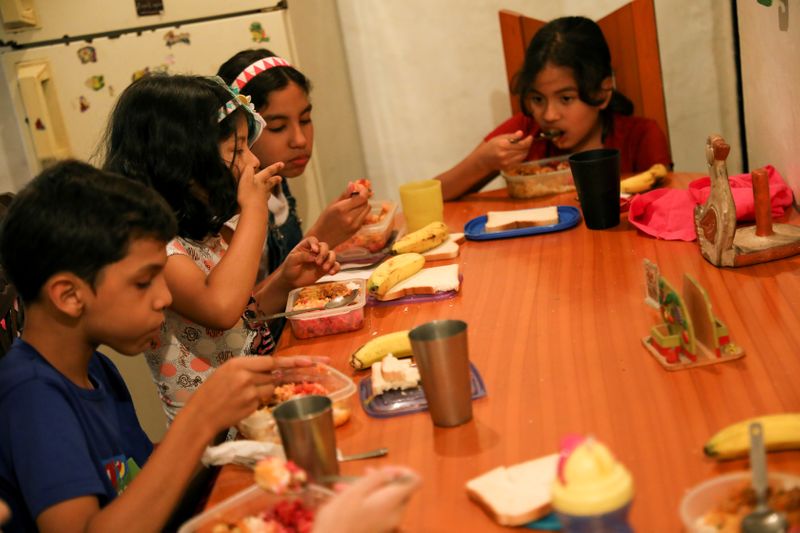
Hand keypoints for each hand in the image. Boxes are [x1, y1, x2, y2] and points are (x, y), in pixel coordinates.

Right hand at [186, 355, 314, 433]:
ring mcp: (250, 392)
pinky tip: (243, 404)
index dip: (294, 361)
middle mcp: (246, 375)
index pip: (273, 361)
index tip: (311, 360)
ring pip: (272, 388)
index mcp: (239, 363)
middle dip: (303, 371)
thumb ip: (250, 369)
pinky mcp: (251, 406)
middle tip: (323, 368)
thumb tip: (274, 369)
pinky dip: (260, 401)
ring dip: (271, 390)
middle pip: (280, 373)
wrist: (200, 415)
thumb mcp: (228, 372)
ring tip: (249, 393)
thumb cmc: (211, 393)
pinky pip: (264, 401)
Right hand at [238, 161, 283, 212]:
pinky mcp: (261, 207)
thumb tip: (252, 164)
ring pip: (267, 193)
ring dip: (269, 190)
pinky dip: (263, 200)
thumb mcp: (245, 179)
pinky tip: (262, 203)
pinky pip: (263, 202)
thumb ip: (248, 170)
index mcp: (260, 181)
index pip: (268, 172)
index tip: (282, 164)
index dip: (275, 167)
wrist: (253, 212)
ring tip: (270, 191)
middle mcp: (263, 189)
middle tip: (280, 178)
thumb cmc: (248, 195)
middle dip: (275, 180)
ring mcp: (263, 199)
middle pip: (270, 183)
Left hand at [278, 236, 339, 287]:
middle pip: (324, 246)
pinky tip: (331, 273)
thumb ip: (302, 256)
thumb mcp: (292, 261)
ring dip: (330, 260)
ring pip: (332, 254)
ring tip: (325, 269)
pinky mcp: (325, 269)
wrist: (291, 281)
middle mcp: (315, 251)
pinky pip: (335, 265)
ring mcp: (321, 260)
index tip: (314, 250)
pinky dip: (336, 268)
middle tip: (318, 262)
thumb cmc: (289, 269)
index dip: (315, 243)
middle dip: (323, 253)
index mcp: (305, 246)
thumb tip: (313, 256)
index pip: (313, 240)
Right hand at [308, 191, 370, 247]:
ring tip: (354, 206)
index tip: (360, 188)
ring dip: (363, 205)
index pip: (362, 197)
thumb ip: (344, 194)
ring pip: (367, 210)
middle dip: (362, 198)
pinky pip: (364, 217)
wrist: (322, 237)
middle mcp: (350, 217)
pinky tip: (353, 214)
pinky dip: (361, 213)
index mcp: (342, 209)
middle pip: (366, 203)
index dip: (364, 191)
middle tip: (355, 197)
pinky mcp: (357, 230)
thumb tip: (353, 184)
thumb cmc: (325, 220)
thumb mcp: (332, 204)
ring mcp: (354, 225)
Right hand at [313, 467, 420, 532]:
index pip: (415, 481)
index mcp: (393, 502)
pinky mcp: (379, 531)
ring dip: (370, 489)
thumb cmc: (339, 518)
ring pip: (386, 499)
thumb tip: (394, 471)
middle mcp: (396, 514)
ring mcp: (388, 525)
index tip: (383, 469)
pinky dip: (367, 501)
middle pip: (399, 490)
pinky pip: (379, 510)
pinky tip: (346, 500)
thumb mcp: (355, 491)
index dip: (402, 471)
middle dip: (382, 479)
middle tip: (363, 473)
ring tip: (346, 487)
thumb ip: (378, 478)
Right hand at [474, 130, 532, 172]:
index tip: (530, 137)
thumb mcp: (499, 138)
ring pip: (523, 156)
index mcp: (503, 145)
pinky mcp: (508, 167)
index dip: (528, 140)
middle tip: (528, 141)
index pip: (521, 144)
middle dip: (528, 145)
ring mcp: (506, 162)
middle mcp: (505, 155)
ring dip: (526, 150)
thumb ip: (511, 136)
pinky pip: (519, 161)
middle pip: (523, 150)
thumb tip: (521, 133)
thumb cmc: (490, 147)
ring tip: (524, 146)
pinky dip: (521, 156)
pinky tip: (520, 152)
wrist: (483, 160)